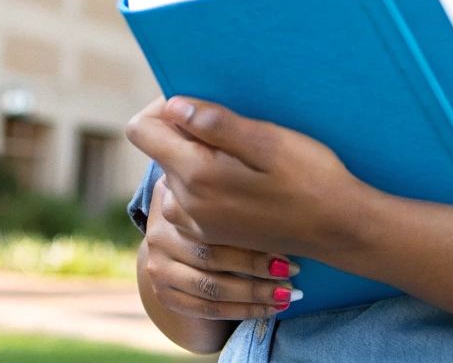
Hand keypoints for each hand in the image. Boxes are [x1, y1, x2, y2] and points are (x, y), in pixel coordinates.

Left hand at [125, 95, 377, 263]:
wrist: (339, 230)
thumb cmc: (310, 178)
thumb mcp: (268, 141)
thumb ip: (215, 124)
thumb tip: (173, 106)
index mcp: (195, 176)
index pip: (141, 130)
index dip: (161, 107)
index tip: (199, 105)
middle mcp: (185, 204)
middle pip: (160, 149)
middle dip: (186, 132)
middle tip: (235, 131)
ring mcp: (196, 223)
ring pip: (174, 172)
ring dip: (197, 156)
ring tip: (243, 157)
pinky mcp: (210, 233)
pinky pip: (189, 196)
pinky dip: (206, 180)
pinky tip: (244, 181)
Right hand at [140, 172, 300, 320]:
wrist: (188, 246)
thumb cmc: (222, 206)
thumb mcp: (219, 179)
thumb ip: (225, 164)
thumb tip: (244, 141)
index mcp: (170, 197)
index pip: (206, 214)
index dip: (247, 227)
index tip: (282, 232)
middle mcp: (158, 232)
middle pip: (210, 254)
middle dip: (257, 264)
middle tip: (294, 268)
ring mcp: (158, 266)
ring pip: (211, 286)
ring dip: (255, 292)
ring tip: (289, 292)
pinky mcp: (166, 294)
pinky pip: (208, 309)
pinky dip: (244, 310)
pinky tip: (272, 308)